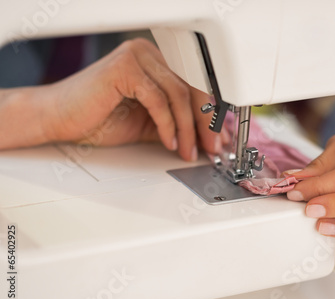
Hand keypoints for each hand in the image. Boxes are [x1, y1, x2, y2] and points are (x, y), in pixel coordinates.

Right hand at [41, 38, 223, 159]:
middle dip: (206, 124)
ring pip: (179, 94)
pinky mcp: (125, 67)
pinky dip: (168, 124)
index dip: (210, 116)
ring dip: (188, 129)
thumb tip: (206, 140)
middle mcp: (149, 54)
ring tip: (187, 151)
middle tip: (211, 148)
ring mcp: (137, 57)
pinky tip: (169, 142)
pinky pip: (159, 99)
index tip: (218, 140)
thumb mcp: (150, 126)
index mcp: (157, 63)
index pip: (195, 87)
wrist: (59, 120)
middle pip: (193, 88)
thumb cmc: (98, 119)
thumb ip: (177, 126)